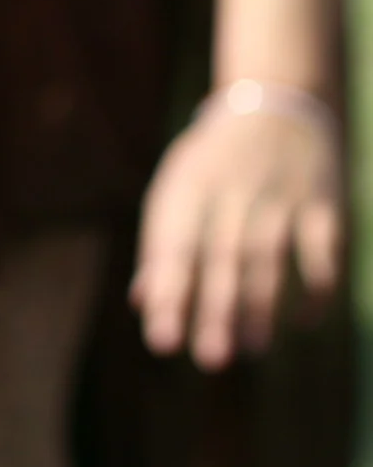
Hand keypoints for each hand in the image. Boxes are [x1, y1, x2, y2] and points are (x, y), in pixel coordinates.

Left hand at [132, 95, 343, 366]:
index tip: (161, 342)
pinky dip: (314, 288)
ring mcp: (280, 196)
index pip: (173, 246)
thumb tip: (143, 304)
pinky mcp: (323, 204)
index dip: (168, 294)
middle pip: (222, 256)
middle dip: (215, 309)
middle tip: (210, 359)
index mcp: (187, 188)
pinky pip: (321, 251)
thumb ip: (163, 247)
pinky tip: (302, 322)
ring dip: (261, 304)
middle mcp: (231, 191)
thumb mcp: (179, 188)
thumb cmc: (215, 165)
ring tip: (251, 348)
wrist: (276, 106)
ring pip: (269, 256)